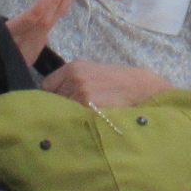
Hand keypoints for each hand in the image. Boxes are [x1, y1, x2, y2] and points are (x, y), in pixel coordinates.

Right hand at [0, 0, 73, 96]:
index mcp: (7, 39)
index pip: (30, 20)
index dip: (45, 4)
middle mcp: (21, 46)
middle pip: (44, 22)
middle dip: (55, 4)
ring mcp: (28, 53)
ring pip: (47, 29)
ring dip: (57, 12)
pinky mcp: (30, 57)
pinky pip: (45, 37)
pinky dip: (52, 23)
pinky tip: (58, 14)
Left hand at [43, 61, 171, 109]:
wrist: (142, 89)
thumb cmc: (119, 82)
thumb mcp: (94, 72)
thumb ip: (73, 80)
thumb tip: (54, 97)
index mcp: (73, 67)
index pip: (47, 86)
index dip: (56, 95)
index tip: (65, 100)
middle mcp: (74, 79)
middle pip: (54, 101)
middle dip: (65, 106)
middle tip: (83, 108)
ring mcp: (80, 95)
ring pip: (64, 112)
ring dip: (73, 116)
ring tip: (91, 115)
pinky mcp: (89, 109)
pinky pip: (75, 120)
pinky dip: (81, 123)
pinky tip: (93, 120)